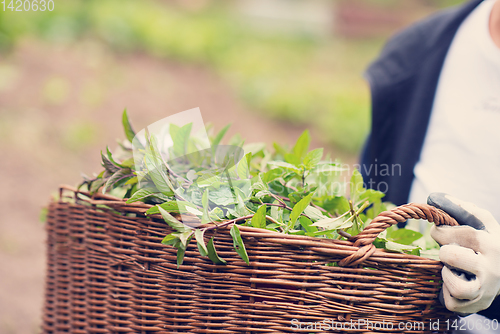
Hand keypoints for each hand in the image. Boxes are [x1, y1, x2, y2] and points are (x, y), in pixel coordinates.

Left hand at [427, 193, 499, 314]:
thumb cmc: (486, 243)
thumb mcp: (482, 223)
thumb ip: (461, 209)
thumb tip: (436, 197)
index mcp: (490, 243)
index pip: (455, 234)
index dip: (440, 232)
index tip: (441, 233)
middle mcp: (491, 267)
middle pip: (450, 256)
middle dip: (444, 253)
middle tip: (449, 254)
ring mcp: (486, 289)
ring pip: (456, 287)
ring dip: (446, 276)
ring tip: (452, 270)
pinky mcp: (478, 304)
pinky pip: (453, 303)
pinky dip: (447, 294)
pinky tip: (454, 284)